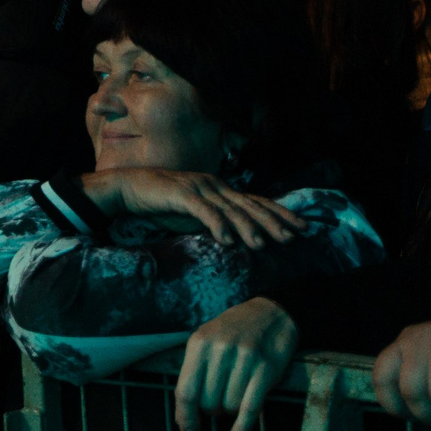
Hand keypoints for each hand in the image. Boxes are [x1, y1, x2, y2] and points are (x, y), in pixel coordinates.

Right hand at [79, 169, 308, 247]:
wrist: (129, 188)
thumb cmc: (162, 203)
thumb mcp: (194, 214)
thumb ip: (215, 221)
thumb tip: (237, 237)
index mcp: (220, 188)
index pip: (255, 201)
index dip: (280, 213)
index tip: (301, 227)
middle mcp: (214, 185)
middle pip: (250, 205)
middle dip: (274, 221)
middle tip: (295, 236)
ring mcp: (199, 188)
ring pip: (231, 210)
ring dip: (249, 228)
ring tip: (264, 245)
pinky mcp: (182, 194)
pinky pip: (204, 212)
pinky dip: (217, 225)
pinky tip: (228, 240)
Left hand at [173, 298, 299, 430]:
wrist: (271, 314)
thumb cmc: (233, 331)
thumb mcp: (207, 339)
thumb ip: (195, 370)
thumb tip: (185, 413)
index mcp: (199, 343)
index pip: (185, 390)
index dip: (184, 416)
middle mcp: (220, 351)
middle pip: (208, 402)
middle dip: (210, 410)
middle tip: (217, 403)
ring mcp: (244, 360)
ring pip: (229, 406)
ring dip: (229, 411)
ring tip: (233, 398)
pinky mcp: (266, 370)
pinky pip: (249, 408)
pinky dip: (241, 428)